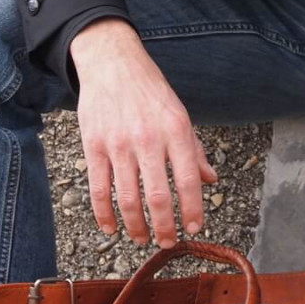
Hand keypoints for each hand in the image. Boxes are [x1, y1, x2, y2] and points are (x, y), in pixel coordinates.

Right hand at [70, 19, 217, 248]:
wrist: (111, 61)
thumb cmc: (149, 90)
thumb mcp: (180, 115)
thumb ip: (194, 150)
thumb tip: (211, 179)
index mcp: (175, 131)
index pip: (188, 181)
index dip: (193, 210)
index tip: (195, 228)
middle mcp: (148, 139)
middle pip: (158, 197)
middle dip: (165, 228)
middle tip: (168, 242)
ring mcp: (118, 145)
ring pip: (128, 199)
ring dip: (137, 227)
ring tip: (143, 238)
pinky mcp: (94, 147)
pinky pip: (99, 190)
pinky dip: (105, 215)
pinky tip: (112, 228)